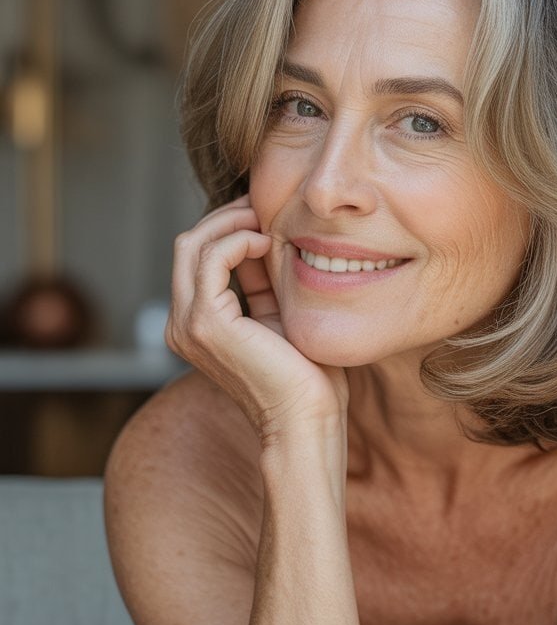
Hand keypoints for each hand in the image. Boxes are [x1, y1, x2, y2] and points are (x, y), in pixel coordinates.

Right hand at [165, 195, 349, 442]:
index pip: (198, 256)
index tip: (267, 213)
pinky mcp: (204, 322)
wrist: (306, 420)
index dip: (230, 226)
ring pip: (193, 244)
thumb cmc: (305, 377)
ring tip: (269, 220)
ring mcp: (187, 324)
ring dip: (233, 222)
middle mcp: (181, 324)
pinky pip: (212, 258)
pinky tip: (269, 242)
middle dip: (227, 216)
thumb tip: (266, 234)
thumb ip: (263, 281)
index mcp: (195, 323)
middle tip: (266, 205)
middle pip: (188, 244)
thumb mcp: (280, 314)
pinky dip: (240, 240)